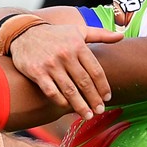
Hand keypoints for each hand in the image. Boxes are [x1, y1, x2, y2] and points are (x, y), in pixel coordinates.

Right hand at [8, 23, 124, 118]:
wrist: (24, 32)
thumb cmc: (55, 34)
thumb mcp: (78, 31)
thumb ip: (100, 34)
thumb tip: (122, 36)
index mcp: (78, 45)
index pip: (95, 70)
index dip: (103, 86)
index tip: (107, 98)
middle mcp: (65, 55)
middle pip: (84, 82)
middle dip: (94, 99)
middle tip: (99, 111)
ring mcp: (50, 64)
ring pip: (69, 90)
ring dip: (80, 105)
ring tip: (87, 115)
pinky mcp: (36, 72)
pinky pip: (51, 91)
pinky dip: (60, 101)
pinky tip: (67, 107)